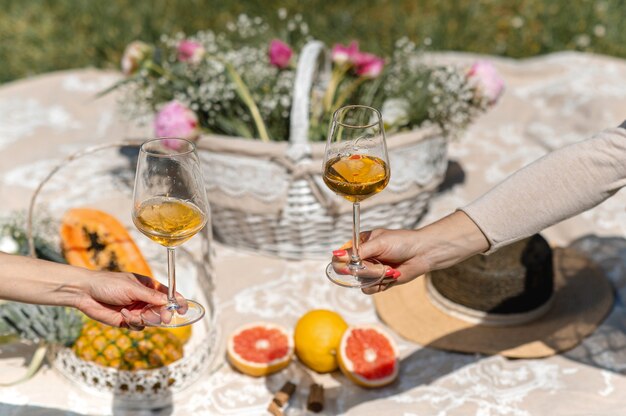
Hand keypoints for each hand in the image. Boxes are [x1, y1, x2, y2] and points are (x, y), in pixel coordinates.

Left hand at [75, 272, 186, 329]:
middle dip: (162, 314)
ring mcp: (137, 310)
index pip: (168, 295)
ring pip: (151, 320)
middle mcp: (145, 299)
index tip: (183, 309)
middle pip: (162, 310)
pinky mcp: (127, 321)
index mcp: (149, 287)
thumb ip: (150, 296)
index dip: (177, 301)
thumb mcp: (132, 287)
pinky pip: (138, 326)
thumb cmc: (108, 284)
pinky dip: (133, 323)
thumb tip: (168, 302)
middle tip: (163, 318)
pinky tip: (123, 316)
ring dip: (144, 319)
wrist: (85, 293)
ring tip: (131, 314)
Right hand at [330, 212, 489, 294]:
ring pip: (359, 281)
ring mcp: (370, 270)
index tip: (354, 264)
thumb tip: (335, 255)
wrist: (423, 253)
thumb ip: (357, 252)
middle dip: (365, 270)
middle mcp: (362, 258)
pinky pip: (368, 289)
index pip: (340, 256)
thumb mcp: (378, 243)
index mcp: (359, 244)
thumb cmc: (402, 242)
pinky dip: (379, 284)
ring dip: (375, 277)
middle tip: (380, 266)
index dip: (344, 262)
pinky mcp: (378, 281)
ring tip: (389, 269)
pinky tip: (391, 276)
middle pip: (348, 271)